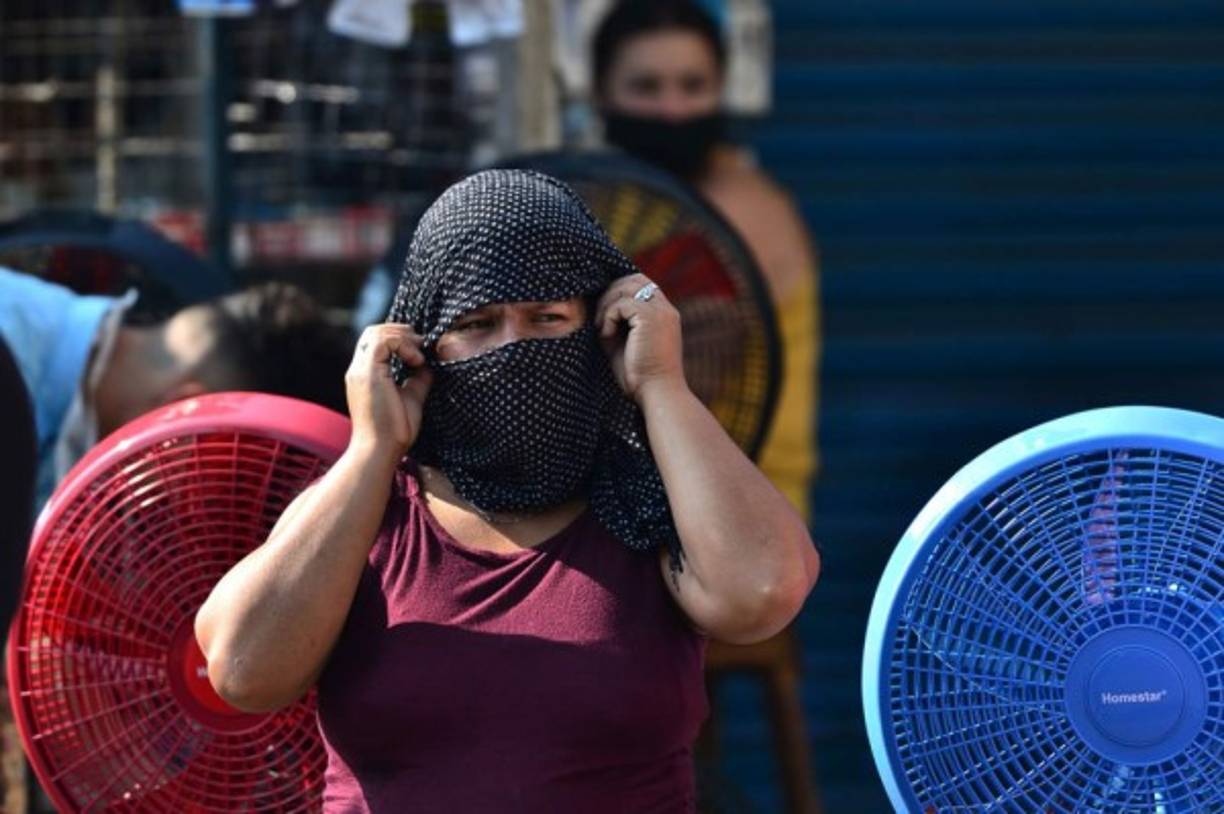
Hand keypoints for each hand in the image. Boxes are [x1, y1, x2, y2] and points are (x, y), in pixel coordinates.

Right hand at [345, 324, 432, 458]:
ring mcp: (360, 370)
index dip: (399, 338)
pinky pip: (383, 342)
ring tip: (419, 354)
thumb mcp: (411, 397)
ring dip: (402, 337)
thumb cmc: (395, 430)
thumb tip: (429, 364)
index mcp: (366, 374)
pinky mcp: (367, 374)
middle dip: (400, 332)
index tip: (420, 352)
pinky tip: (416, 361)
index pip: (376, 341)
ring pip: (376, 333)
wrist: (380, 451)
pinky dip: (402, 345)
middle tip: (421, 346)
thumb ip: (417, 379)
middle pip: (374, 331)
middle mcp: (358, 369)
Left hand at [596, 274, 685, 401]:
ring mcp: (660, 311)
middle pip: (633, 279)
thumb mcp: (625, 343)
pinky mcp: (650, 317)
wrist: (656, 393)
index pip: (641, 285)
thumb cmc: (640, 376)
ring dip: (607, 305)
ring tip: (602, 329)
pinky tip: (607, 335)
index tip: (604, 314)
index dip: (619, 292)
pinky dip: (608, 317)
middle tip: (599, 319)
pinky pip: (621, 303)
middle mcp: (666, 309)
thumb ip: (617, 322)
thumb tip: (597, 308)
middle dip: (610, 293)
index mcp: (664, 315)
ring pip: (625, 287)